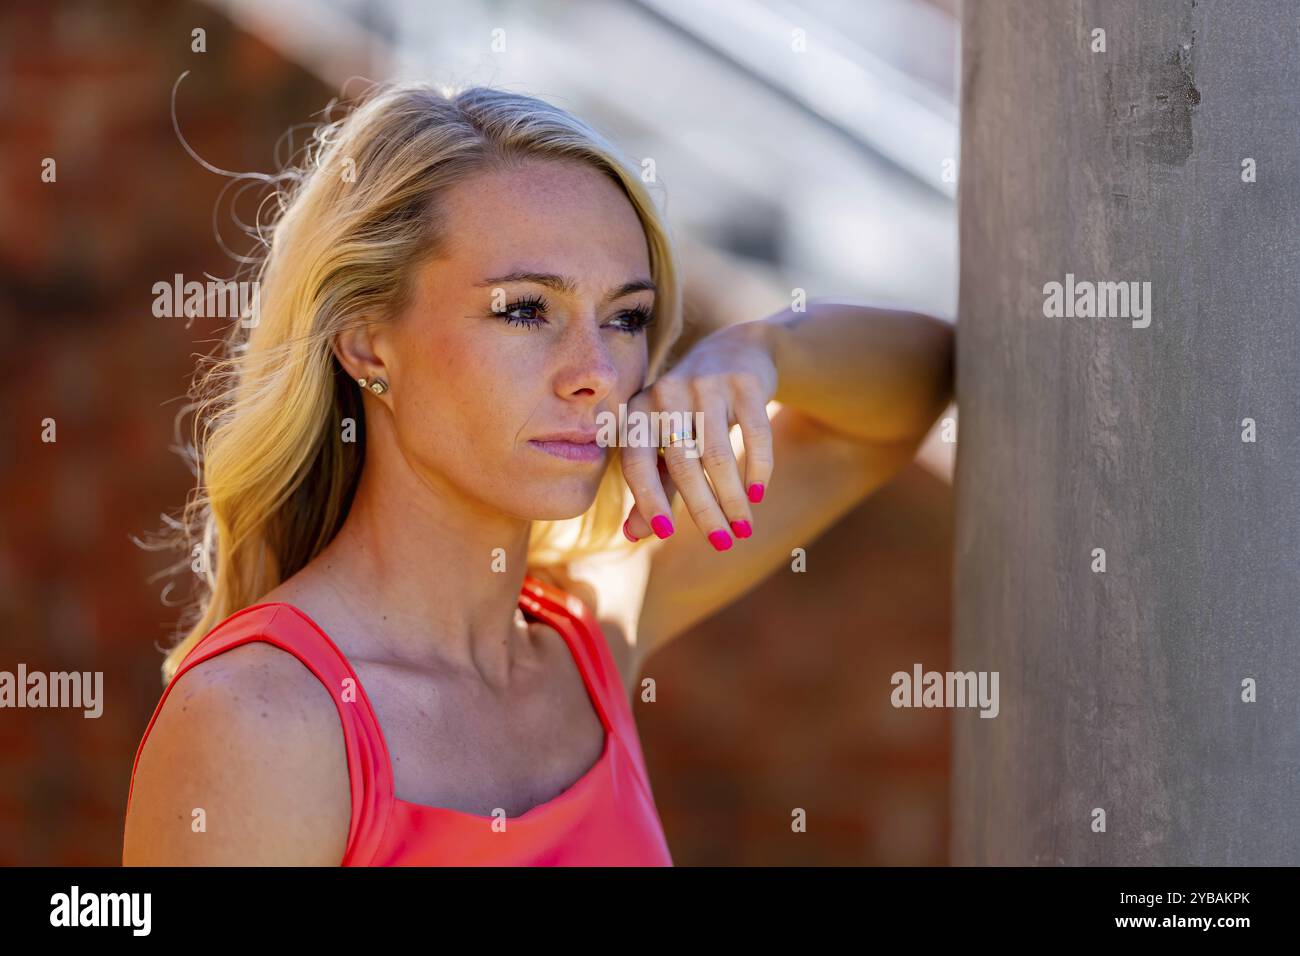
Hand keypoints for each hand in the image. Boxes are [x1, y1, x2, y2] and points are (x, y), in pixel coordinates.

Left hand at [619, 321, 776, 550]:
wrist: (736, 352)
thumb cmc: (692, 410)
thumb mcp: (666, 440)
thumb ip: (652, 486)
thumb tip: (632, 535)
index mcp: (639, 409)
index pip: (636, 462)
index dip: (648, 500)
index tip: (665, 534)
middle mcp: (667, 392)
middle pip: (683, 465)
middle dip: (704, 510)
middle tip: (722, 541)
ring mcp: (707, 384)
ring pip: (717, 455)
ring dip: (733, 498)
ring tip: (744, 527)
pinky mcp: (745, 383)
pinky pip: (754, 435)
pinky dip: (757, 469)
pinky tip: (758, 495)